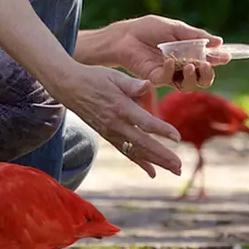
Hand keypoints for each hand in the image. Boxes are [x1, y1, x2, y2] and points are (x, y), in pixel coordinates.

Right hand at [51, 63, 182, 177]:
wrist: (69, 88)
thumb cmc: (94, 77)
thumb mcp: (114, 75)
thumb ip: (132, 84)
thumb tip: (148, 84)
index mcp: (121, 107)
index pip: (145, 122)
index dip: (162, 130)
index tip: (178, 138)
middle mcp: (116, 124)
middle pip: (143, 144)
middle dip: (162, 156)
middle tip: (179, 166)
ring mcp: (111, 132)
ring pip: (136, 151)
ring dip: (156, 162)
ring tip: (174, 171)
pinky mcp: (108, 136)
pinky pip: (126, 152)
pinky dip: (140, 162)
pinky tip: (152, 172)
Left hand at [106, 14, 221, 89]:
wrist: (125, 35)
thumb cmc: (149, 29)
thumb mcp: (176, 29)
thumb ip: (196, 37)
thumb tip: (219, 41)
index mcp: (188, 54)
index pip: (208, 61)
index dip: (217, 60)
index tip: (226, 56)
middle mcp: (181, 67)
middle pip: (201, 80)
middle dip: (208, 75)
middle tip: (207, 65)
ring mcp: (169, 74)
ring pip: (188, 86)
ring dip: (192, 77)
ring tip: (190, 66)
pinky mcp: (155, 78)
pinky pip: (167, 80)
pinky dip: (170, 71)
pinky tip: (169, 60)